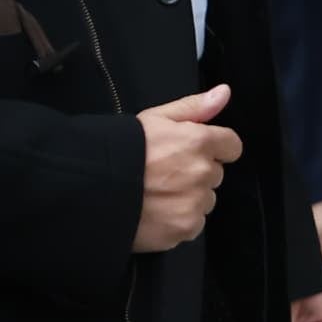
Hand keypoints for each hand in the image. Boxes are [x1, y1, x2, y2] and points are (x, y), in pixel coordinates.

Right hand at [133, 84, 243, 251]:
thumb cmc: (121, 150)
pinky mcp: (184, 229)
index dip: (214, 148)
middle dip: (196, 173)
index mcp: (199, 142)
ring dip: (189, 198)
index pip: (231, 146)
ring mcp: (195, 203)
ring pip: (205, 200)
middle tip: (164, 174)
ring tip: (157, 196)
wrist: (89, 190)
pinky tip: (156, 214)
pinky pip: (193, 224)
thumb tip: (225, 93)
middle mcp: (203, 173)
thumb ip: (194, 107)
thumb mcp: (154, 119)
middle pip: (215, 174)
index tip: (192, 152)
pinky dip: (179, 221)